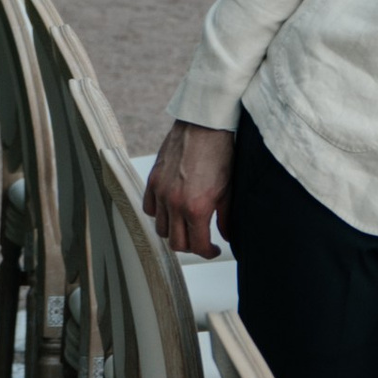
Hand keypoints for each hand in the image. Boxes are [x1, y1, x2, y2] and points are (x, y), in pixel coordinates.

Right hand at [145, 119, 234, 258]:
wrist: (205, 125)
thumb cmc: (220, 153)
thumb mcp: (228, 189)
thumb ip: (225, 218)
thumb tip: (226, 237)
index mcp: (196, 208)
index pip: (198, 246)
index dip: (208, 252)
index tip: (214, 249)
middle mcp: (175, 203)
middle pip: (176, 243)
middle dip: (191, 245)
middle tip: (201, 239)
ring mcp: (160, 192)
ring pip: (161, 228)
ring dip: (174, 231)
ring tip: (187, 224)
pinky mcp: (152, 180)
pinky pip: (149, 208)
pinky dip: (158, 214)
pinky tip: (171, 209)